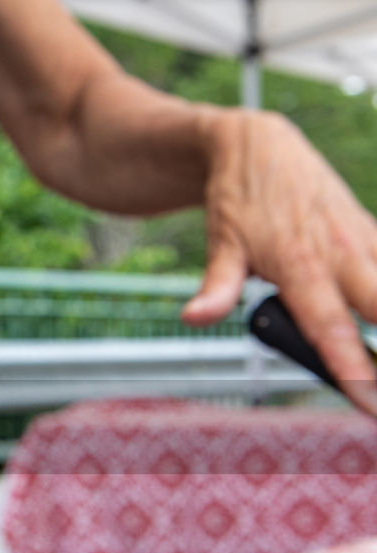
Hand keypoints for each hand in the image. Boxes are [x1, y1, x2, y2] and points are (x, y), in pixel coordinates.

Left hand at [183, 109, 376, 413]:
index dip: (354, 369)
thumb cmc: (237, 201)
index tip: (371, 405)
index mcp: (302, 266)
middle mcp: (341, 254)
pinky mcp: (371, 231)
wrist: (258, 145)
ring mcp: (362, 241)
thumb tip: (194, 317)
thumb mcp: (221, 243)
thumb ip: (216, 286)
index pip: (331, 329)